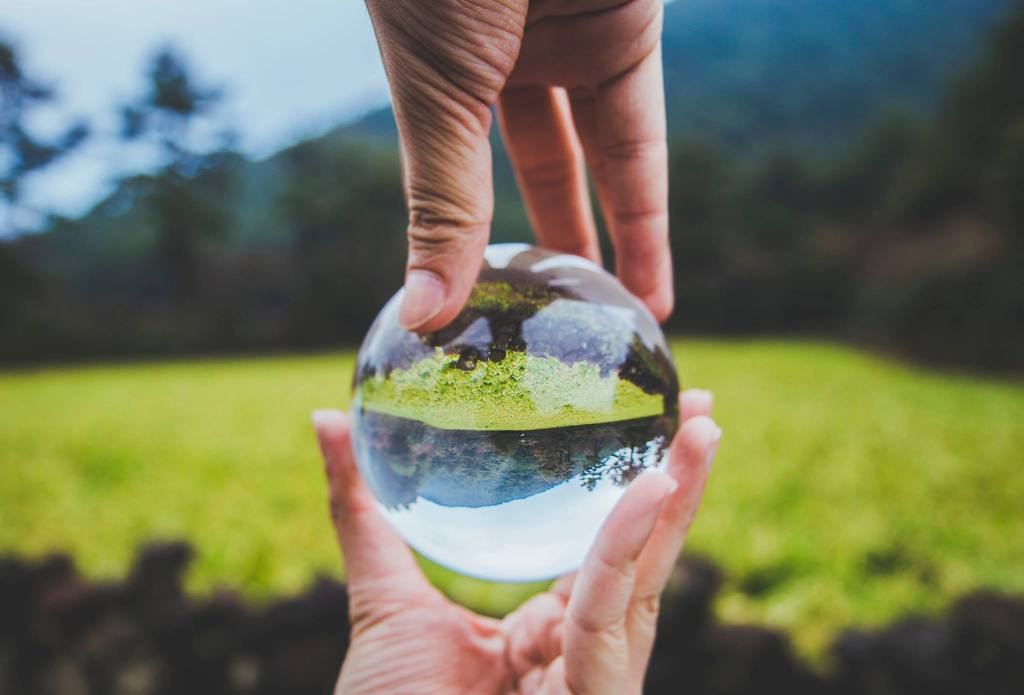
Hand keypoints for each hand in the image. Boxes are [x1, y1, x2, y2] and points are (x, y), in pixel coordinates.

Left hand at [312, 389, 719, 693]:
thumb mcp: (380, 597)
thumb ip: (360, 511)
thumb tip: (326, 418)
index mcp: (550, 635)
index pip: (607, 553)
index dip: (634, 490)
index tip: (651, 417)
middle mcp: (582, 655)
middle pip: (643, 559)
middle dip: (679, 483)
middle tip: (702, 405)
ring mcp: (594, 683)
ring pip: (645, 581)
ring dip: (679, 502)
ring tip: (702, 426)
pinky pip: (609, 616)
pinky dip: (627, 549)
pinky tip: (653, 487)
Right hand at [366, 0, 671, 331]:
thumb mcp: (435, 98)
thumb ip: (442, 203)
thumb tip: (422, 317)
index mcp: (449, 66)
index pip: (465, 171)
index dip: (470, 241)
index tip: (471, 312)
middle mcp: (516, 55)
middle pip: (545, 166)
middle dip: (559, 242)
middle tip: (563, 319)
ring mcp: (577, 40)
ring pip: (601, 158)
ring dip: (618, 241)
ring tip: (621, 318)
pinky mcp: (633, 28)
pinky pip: (642, 140)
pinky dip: (646, 216)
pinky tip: (649, 285)